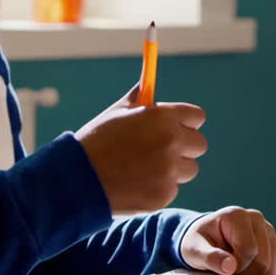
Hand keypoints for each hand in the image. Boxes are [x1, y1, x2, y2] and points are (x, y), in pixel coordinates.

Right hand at [75, 84, 207, 212]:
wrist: (75, 179)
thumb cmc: (95, 141)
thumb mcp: (117, 112)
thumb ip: (140, 98)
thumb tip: (148, 80)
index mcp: (163, 117)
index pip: (197, 117)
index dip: (186, 122)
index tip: (176, 127)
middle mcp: (172, 142)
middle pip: (199, 144)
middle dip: (184, 147)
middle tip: (161, 150)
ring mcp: (169, 170)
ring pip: (189, 169)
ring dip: (174, 169)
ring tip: (145, 169)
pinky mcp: (164, 194)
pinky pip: (172, 189)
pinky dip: (159, 188)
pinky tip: (136, 184)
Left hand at [181, 206, 275, 274]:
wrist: (206, 237)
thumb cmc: (199, 242)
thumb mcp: (195, 250)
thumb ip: (211, 258)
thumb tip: (230, 267)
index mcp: (237, 216)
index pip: (248, 249)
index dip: (238, 267)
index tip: (225, 270)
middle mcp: (255, 218)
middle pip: (263, 259)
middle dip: (246, 273)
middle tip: (230, 271)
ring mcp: (266, 228)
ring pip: (271, 264)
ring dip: (254, 274)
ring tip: (237, 268)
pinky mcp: (272, 240)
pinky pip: (275, 265)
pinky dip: (262, 273)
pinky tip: (246, 267)